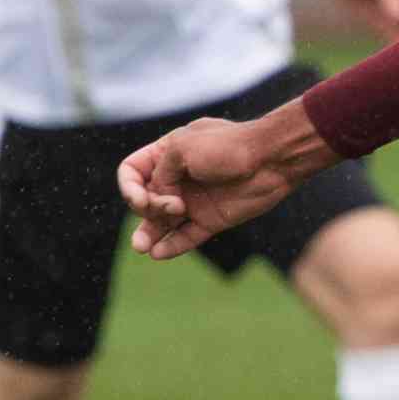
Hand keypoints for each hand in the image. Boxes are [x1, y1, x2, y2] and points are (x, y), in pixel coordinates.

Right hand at [119, 108, 327, 258]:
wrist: (270, 159)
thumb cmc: (228, 146)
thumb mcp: (182, 149)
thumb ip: (161, 174)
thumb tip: (160, 200)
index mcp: (166, 154)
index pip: (132, 171)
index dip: (128, 186)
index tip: (140, 197)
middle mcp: (176, 179)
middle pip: (144, 199)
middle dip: (149, 207)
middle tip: (172, 206)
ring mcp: (193, 201)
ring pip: (162, 222)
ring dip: (148, 234)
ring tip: (141, 247)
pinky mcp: (210, 220)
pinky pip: (186, 237)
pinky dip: (172, 246)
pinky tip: (159, 253)